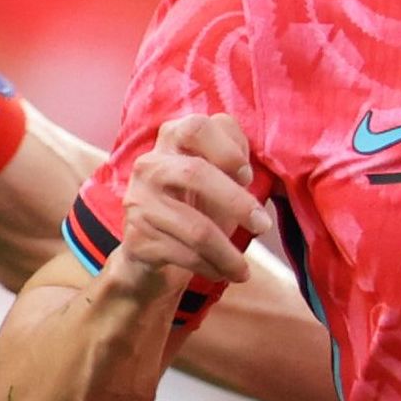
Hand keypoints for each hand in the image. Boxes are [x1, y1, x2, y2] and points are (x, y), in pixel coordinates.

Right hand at [109, 115, 272, 297]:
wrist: (153, 253)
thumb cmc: (195, 207)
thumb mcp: (218, 179)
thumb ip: (234, 162)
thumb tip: (244, 174)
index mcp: (170, 142)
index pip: (196, 127)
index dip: (227, 148)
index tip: (247, 175)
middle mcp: (149, 166)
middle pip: (195, 173)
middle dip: (237, 202)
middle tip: (263, 226)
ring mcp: (139, 202)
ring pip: (194, 228)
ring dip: (228, 254)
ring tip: (244, 269)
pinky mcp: (137, 238)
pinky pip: (185, 255)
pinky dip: (212, 268)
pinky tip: (222, 273)